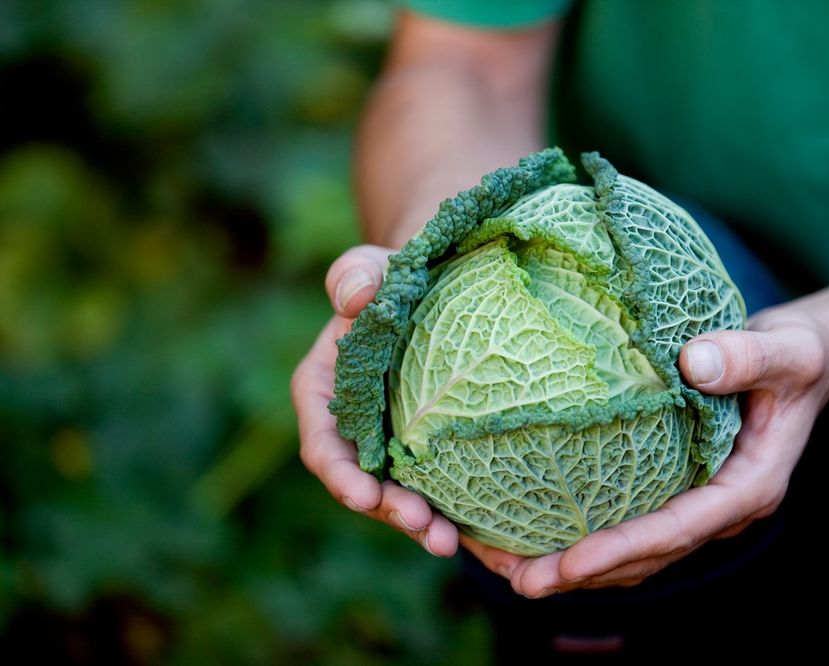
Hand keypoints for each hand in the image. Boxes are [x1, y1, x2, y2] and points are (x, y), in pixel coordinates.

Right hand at [292, 245, 459, 556]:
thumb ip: (354, 275)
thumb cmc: (390, 276)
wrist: (431, 286)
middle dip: (390, 513)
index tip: (364, 496)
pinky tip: (490, 536)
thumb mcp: (369, 267)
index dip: (341, 476)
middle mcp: (355, 432)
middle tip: (426, 530)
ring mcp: (393, 446)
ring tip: (451, 544)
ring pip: (402, 497)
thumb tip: (353, 296)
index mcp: (325, 395)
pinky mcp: (430, 451)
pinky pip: (441, 487)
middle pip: (365, 486)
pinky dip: (458, 514)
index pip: (324, 446)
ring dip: (423, 525)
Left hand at [480, 306, 828, 597]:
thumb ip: (749, 355)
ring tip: (510, 568)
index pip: (676, 530)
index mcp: (746, 488)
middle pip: (645, 557)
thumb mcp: (785, 350)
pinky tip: (534, 527)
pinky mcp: (679, 491)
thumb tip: (695, 361)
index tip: (569, 563)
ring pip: (633, 553)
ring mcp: (698, 506)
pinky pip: (629, 524)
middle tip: (520, 581)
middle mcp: (719, 510)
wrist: (805, 364)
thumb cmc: (795, 357)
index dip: (622, 549)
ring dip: (574, 566)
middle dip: (582, 574)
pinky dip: (583, 533)